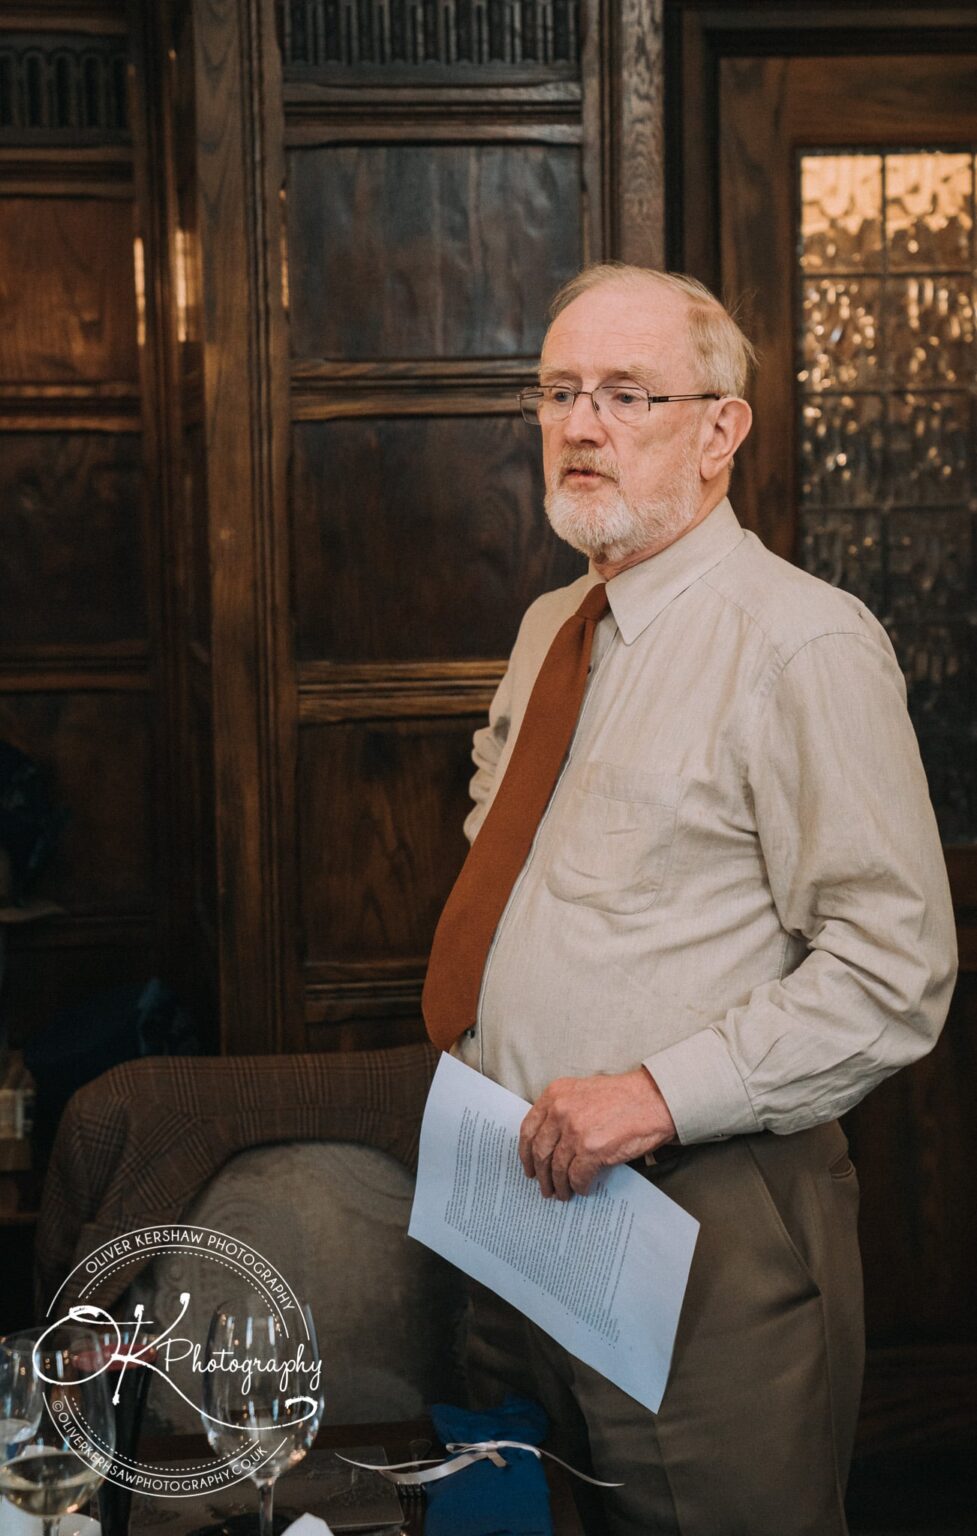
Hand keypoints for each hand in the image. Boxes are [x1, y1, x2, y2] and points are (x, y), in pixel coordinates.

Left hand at [518, 1068, 677, 1199]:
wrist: (653, 1099)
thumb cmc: (622, 1096)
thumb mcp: (582, 1092)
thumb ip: (563, 1110)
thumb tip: (551, 1143)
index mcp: (555, 1094)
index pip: (528, 1129)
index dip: (525, 1153)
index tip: (529, 1167)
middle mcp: (561, 1111)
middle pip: (540, 1151)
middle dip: (541, 1175)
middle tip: (544, 1187)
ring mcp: (575, 1131)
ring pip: (557, 1168)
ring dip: (559, 1186)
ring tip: (563, 1194)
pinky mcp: (592, 1150)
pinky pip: (577, 1177)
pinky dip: (579, 1186)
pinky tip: (583, 1189)